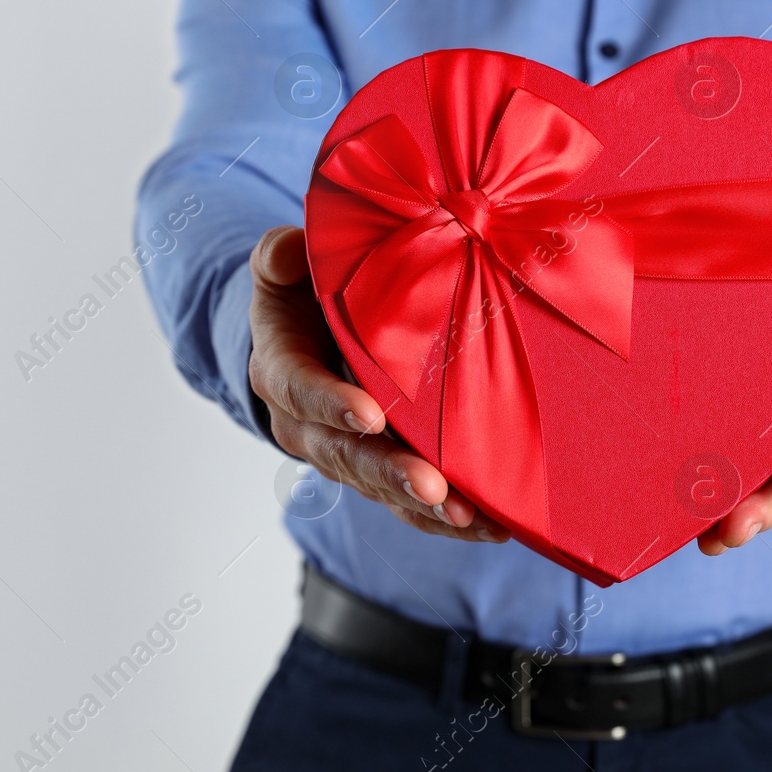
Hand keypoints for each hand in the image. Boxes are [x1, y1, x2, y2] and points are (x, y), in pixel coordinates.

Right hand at [247, 226, 508, 541]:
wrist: (305, 333)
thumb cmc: (302, 291)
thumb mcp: (284, 266)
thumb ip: (282, 257)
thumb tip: (286, 248)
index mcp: (280, 370)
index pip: (300, 390)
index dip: (332, 405)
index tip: (371, 416)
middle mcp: (306, 425)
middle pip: (346, 457)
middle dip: (391, 472)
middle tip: (431, 487)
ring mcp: (343, 454)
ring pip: (380, 488)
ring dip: (424, 506)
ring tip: (467, 516)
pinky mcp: (378, 470)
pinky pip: (408, 503)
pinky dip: (446, 517)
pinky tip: (490, 523)